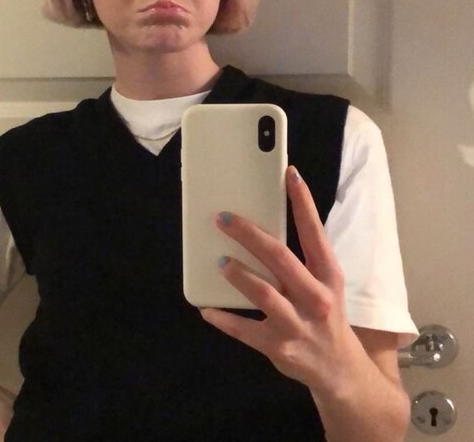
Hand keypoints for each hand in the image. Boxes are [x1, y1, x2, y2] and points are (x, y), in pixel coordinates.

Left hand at [200, 165, 365, 395]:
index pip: (314, 232)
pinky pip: (245, 331)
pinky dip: (224, 319)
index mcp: (327, 275)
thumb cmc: (326, 317)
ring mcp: (297, 324)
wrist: (341, 372)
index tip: (288, 174)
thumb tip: (260, 231)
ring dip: (237, 274)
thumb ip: (299, 262)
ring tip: (218, 260)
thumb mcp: (324, 286)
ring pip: (263, 292)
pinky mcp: (279, 348)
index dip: (302, 202)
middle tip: (224, 218)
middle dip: (250, 234)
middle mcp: (315, 297)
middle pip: (280, 258)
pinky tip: (206, 309)